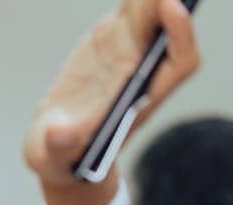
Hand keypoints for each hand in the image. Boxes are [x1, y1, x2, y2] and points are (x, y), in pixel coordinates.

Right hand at [24, 0, 200, 204]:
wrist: (55, 146)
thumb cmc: (61, 157)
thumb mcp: (55, 157)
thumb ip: (60, 146)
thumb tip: (57, 132)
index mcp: (141, 99)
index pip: (179, 63)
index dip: (181, 33)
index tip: (171, 6)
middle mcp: (142, 72)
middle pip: (167, 28)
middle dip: (165, 0)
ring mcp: (128, 53)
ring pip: (152, 14)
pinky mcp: (110, 42)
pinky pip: (132, 12)